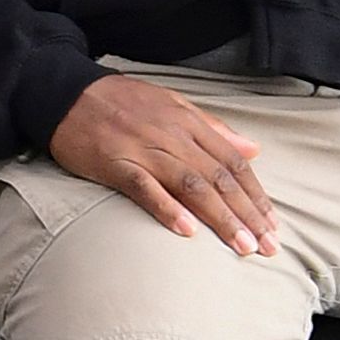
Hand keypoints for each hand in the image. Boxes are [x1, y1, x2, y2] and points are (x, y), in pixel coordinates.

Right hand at [50, 75, 280, 254]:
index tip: (272, 223)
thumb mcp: (174, 105)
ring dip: (220, 218)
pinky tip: (187, 231)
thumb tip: (253, 148)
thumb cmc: (122, 101)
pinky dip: (168, 209)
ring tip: (241, 245)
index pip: (233, 162)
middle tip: (267, 246)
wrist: (67, 93)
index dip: (256, 194)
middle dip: (248, 214)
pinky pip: (145, 188)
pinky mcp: (115, 164)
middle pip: (219, 178)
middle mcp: (173, 136)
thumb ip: (214, 129)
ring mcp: (144, 150)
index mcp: (189, 122)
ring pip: (192, 186)